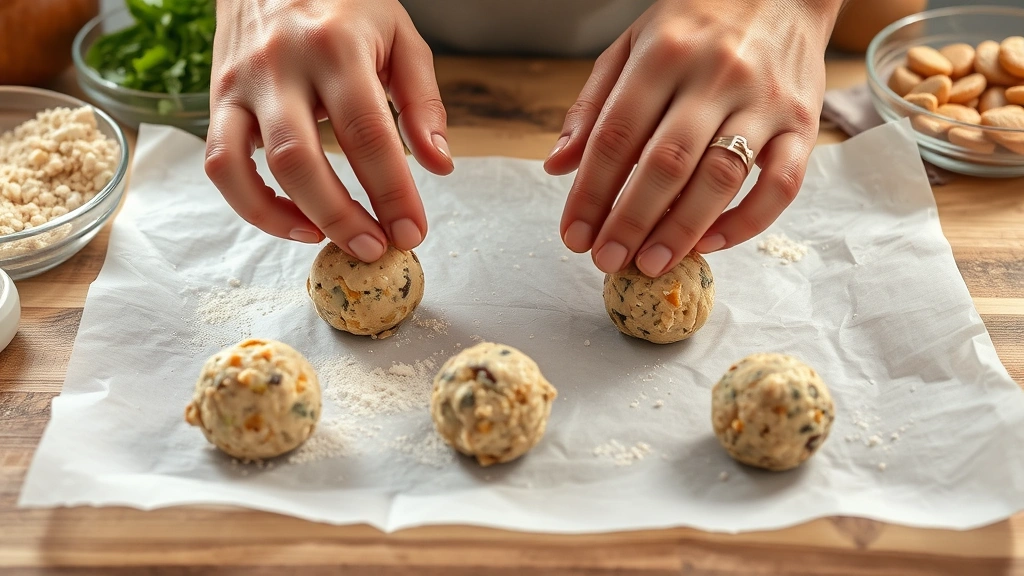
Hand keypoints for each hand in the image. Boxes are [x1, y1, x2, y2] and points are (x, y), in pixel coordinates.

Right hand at [205, 0, 452, 260]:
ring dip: (292, 217)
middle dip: (342, 217)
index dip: (392, 192)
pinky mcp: (217, 97)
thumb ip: (422, 101)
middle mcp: (281, 64)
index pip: (368, 134)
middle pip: (302, 159)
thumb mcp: (399, 35)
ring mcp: (242, 82)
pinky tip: (294, 220)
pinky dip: (252, 204)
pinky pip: (220, 164)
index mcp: (337, 47)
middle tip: (376, 249)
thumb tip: (439, 166)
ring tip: (334, 241)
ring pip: (251, 166)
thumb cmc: (345, 3)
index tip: (412, 231)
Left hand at [545, 0, 841, 275]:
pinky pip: (781, 185)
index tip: (573, 234)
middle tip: (607, 260)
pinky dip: (746, 222)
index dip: (590, 192)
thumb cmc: (697, 22)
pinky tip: (709, 243)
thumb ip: (593, 105)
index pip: (616, 135)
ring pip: (720, 178)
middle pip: (665, 163)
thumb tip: (559, 166)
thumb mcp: (632, 44)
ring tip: (649, 263)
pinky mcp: (805, 122)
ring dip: (681, 230)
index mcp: (664, 53)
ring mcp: (764, 101)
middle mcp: (716, 75)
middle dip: (630, 221)